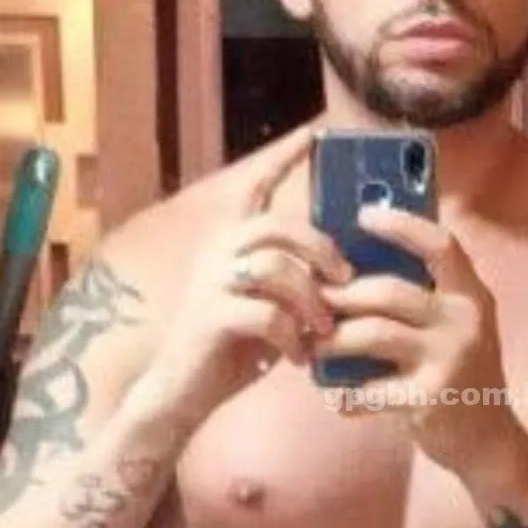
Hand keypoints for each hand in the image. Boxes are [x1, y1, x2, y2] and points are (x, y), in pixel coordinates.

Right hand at [139, 124, 351, 428]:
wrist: (182, 394)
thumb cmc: (232, 351)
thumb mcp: (272, 309)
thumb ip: (296, 284)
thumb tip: (345, 273)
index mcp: (232, 245)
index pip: (256, 188)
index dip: (283, 158)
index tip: (314, 133)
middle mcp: (217, 254)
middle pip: (276, 225)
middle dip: (320, 249)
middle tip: (344, 278)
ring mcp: (211, 284)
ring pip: (273, 266)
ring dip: (310, 298)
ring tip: (322, 328)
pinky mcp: (210, 319)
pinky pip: (265, 313)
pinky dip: (292, 336)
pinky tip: (299, 357)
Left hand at [313, 204, 520, 475]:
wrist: (489, 442)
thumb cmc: (457, 375)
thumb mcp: (453, 329)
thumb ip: (422, 298)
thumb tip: (355, 266)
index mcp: (471, 296)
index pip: (440, 245)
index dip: (401, 225)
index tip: (362, 215)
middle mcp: (465, 322)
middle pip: (389, 291)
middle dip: (341, 295)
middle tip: (310, 301)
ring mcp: (449, 361)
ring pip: (373, 334)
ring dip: (333, 340)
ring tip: (313, 347)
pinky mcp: (430, 400)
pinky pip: (371, 389)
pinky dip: (345, 395)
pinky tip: (336, 398)